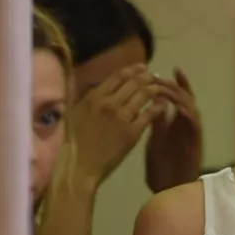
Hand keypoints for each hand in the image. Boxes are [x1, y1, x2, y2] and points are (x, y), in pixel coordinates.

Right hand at [67, 64, 162, 185]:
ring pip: (144, 95)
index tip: (142, 68)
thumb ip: (87, 99)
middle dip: (147, 77)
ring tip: (161, 87)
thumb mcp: (74, 114)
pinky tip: (163, 104)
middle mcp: (109, 103)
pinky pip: (149, 115)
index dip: (133, 70)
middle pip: (134, 83)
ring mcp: (122, 117)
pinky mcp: (132, 133)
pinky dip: (158, 107)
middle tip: (155, 76)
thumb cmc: (72, 142)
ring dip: (155, 88)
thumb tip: (98, 87)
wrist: (79, 167)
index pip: (117, 76)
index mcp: (93, 97)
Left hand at [145, 68, 204, 193]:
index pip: (174, 98)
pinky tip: (177, 107)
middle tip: (161, 77)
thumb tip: (152, 103)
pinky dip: (186, 114)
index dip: (170, 83)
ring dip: (180, 96)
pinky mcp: (195, 143)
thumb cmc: (162, 170)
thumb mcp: (154, 142)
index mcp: (175, 124)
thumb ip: (155, 123)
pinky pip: (194, 125)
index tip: (160, 70)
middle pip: (185, 98)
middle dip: (173, 85)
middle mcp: (185, 126)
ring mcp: (191, 134)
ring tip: (167, 88)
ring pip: (190, 107)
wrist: (169, 191)